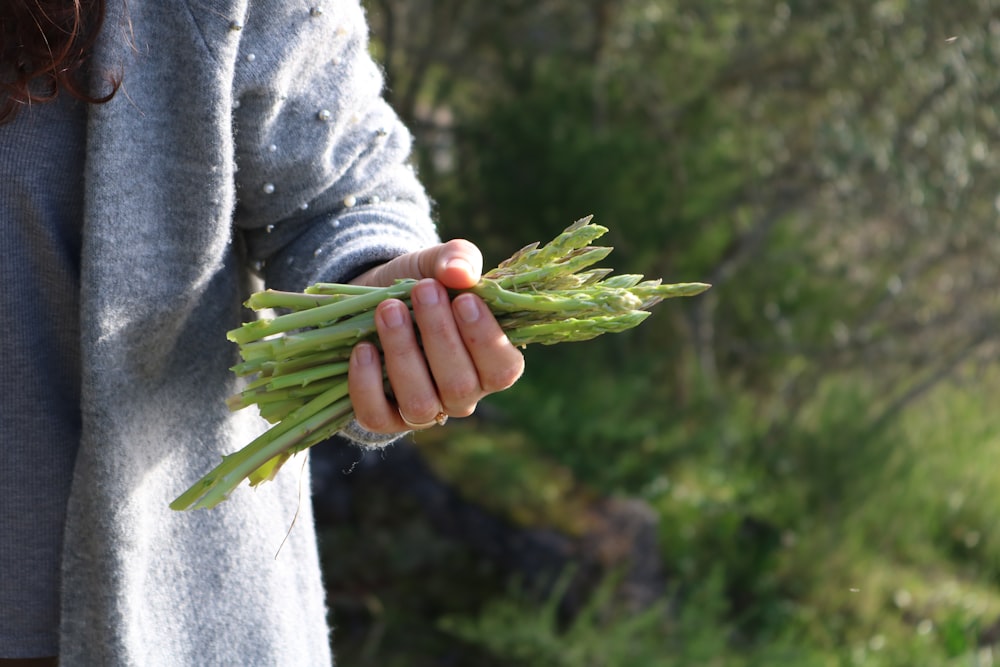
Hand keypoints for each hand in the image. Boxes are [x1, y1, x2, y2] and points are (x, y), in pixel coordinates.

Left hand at [347, 240, 524, 431]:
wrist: (373, 301)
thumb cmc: (421, 285)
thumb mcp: (439, 264)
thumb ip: (458, 259)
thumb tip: (460, 272)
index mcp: (488, 365)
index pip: (503, 370)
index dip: (486, 340)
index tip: (464, 300)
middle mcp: (460, 396)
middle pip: (460, 386)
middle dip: (440, 335)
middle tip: (423, 291)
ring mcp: (422, 412)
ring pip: (420, 404)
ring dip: (403, 354)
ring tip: (389, 310)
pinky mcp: (383, 418)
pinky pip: (376, 416)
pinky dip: (367, 383)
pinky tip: (363, 347)